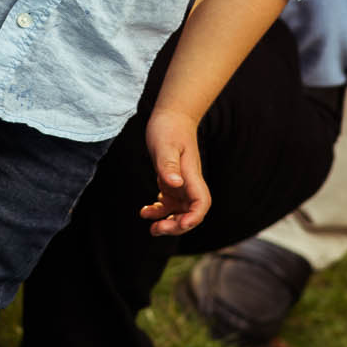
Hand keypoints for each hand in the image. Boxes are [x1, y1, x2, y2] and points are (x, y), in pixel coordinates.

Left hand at [140, 109, 209, 235]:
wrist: (172, 117)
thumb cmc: (169, 128)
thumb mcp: (164, 146)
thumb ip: (169, 165)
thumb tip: (174, 184)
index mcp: (191, 176)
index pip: (201, 203)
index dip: (194, 218)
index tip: (180, 224)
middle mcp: (189, 183)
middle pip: (191, 214)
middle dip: (177, 227)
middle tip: (156, 230)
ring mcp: (181, 184)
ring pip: (180, 213)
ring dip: (168, 224)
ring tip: (151, 228)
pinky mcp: (171, 183)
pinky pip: (169, 205)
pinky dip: (159, 212)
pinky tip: (145, 212)